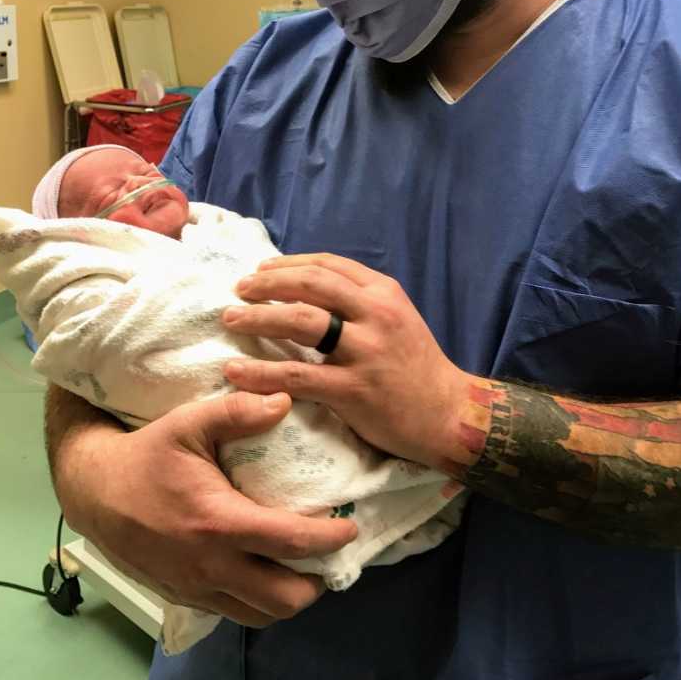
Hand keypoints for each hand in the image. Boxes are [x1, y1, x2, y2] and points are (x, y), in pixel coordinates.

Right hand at [55, 390, 357, 627]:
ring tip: (302, 568)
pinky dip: (259, 602)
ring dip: (289, 598)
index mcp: (218, 523)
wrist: (94, 491)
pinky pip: (235, 613)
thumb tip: (285, 401)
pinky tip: (265, 573)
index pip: (290, 542)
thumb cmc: (147, 455)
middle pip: (284, 599)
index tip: (350, 527)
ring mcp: (197, 588)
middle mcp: (211, 566)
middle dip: (317, 583)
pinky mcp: (185, 597)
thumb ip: (237, 412)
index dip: (330, 539)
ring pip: (262, 616)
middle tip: (329, 555)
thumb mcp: (188, 423)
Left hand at [221, 253, 468, 467]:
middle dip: (267, 284)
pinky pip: (296, 375)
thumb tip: (305, 290)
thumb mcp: (396, 319)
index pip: (327, 265)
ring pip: (300, 321)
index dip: (288, 264)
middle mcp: (375, 314)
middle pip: (309, 284)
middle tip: (238, 290)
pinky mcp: (353, 389)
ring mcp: (365, 351)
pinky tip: (236, 372)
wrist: (449, 415)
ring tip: (230, 320)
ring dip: (258, 318)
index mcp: (383, 293)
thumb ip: (359, 303)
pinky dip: (260, 373)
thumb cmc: (416, 367)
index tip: (260, 270)